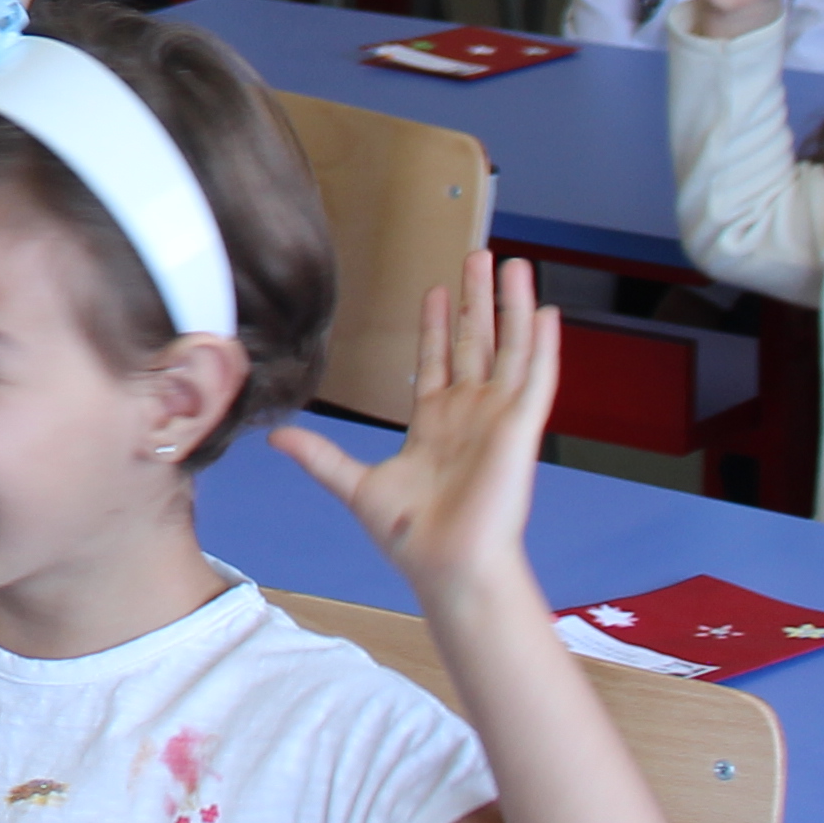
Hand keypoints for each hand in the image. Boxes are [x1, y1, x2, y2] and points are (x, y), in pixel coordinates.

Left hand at [272, 254, 558, 600]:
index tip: (435, 289)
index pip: (437, 361)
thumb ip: (321, 456)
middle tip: (480, 255)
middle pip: (475, 343)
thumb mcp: (355, 486)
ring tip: (515, 264)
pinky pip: (535, 380)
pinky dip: (542, 346)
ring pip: (509, 349)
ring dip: (512, 306)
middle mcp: (470, 416)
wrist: (445, 567)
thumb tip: (277, 437)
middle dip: (477, 299)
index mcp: (434, 426)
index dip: (436, 325)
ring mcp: (497, 420)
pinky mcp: (520, 431)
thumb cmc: (411, 538)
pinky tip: (546, 312)